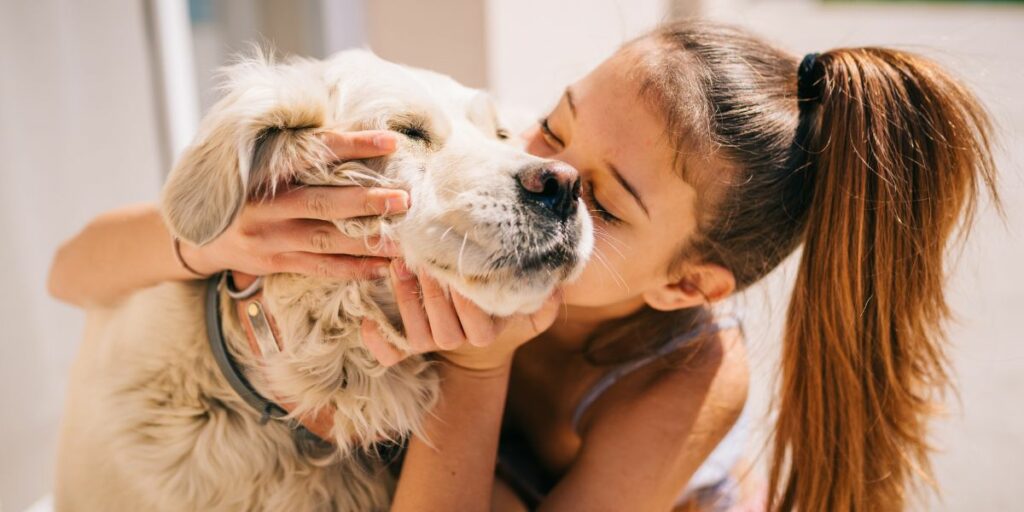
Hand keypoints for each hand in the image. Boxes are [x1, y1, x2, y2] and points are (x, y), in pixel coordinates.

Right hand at [178, 130, 405, 279]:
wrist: (194, 234)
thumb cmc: (242, 189)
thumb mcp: (257, 162)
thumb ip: (295, 151)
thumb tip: (352, 130)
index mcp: (264, 170)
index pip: (314, 153)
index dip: (353, 146)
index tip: (390, 141)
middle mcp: (266, 205)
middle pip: (324, 203)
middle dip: (367, 201)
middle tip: (405, 198)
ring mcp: (270, 238)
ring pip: (326, 240)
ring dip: (368, 242)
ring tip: (405, 241)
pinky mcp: (274, 263)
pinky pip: (320, 268)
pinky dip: (353, 269)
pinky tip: (382, 267)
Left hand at [361, 259, 562, 371]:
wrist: (478, 341)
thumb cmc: (503, 310)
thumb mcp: (532, 309)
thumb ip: (547, 298)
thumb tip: (558, 280)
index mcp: (485, 332)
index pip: (477, 322)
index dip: (464, 299)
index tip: (456, 268)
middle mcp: (458, 341)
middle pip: (442, 326)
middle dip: (430, 292)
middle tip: (420, 256)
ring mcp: (432, 344)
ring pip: (416, 334)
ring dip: (405, 300)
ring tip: (398, 265)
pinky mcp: (407, 346)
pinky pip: (390, 354)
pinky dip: (378, 342)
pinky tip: (367, 320)